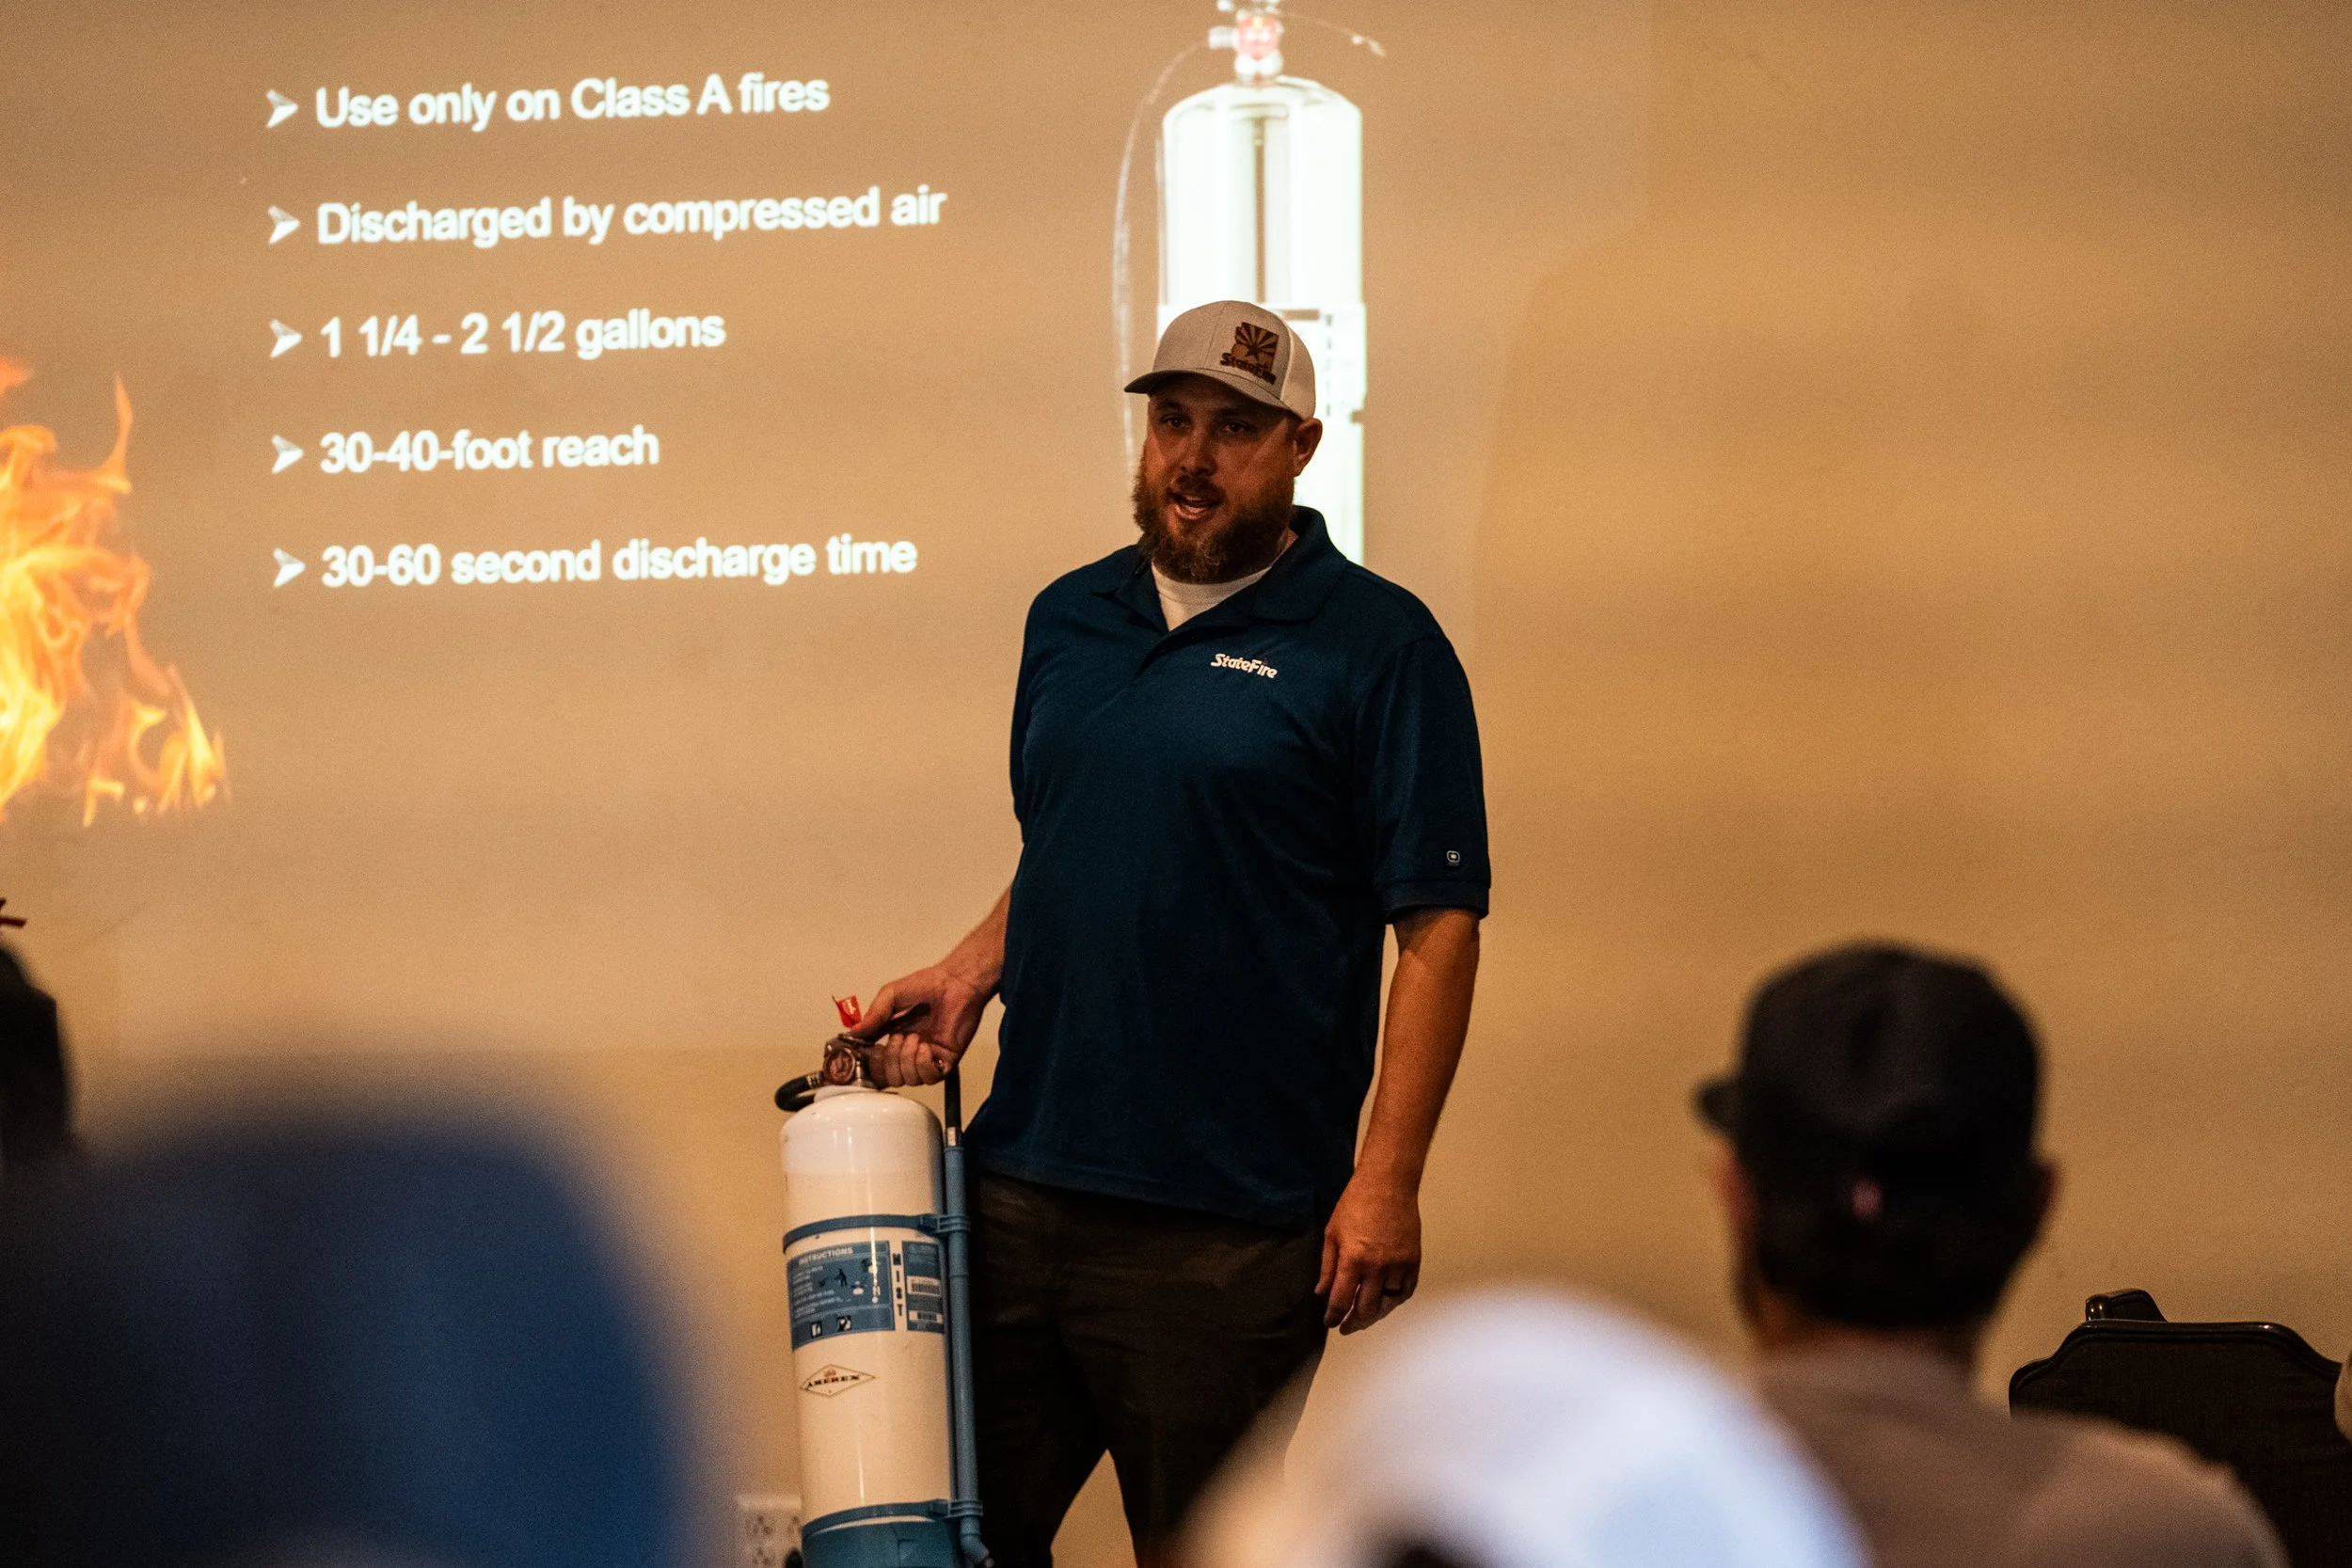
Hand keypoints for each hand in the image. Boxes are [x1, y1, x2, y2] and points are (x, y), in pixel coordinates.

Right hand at [850, 965, 992, 1086]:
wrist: (956, 982)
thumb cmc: (928, 984)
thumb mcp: (891, 995)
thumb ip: (874, 1015)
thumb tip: (855, 1032)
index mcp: (894, 1039)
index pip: (876, 1066)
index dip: (869, 1064)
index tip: (868, 1052)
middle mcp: (909, 1051)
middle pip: (889, 1079)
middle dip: (888, 1062)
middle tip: (896, 1039)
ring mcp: (927, 1057)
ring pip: (908, 1080)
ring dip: (907, 1059)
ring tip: (914, 1038)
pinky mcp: (946, 1060)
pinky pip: (930, 1077)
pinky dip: (924, 1064)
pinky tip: (926, 1047)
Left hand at [1318, 1172, 1420, 1332]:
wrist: (1387, 1185)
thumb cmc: (1355, 1204)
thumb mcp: (1332, 1233)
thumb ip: (1327, 1267)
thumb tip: (1321, 1292)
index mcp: (1353, 1259)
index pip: (1342, 1300)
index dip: (1334, 1316)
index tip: (1329, 1322)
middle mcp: (1377, 1267)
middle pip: (1366, 1309)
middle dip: (1354, 1323)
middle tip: (1346, 1327)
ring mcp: (1398, 1265)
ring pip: (1388, 1304)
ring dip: (1375, 1315)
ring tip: (1365, 1317)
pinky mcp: (1413, 1260)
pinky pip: (1406, 1291)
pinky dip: (1395, 1301)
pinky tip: (1385, 1303)